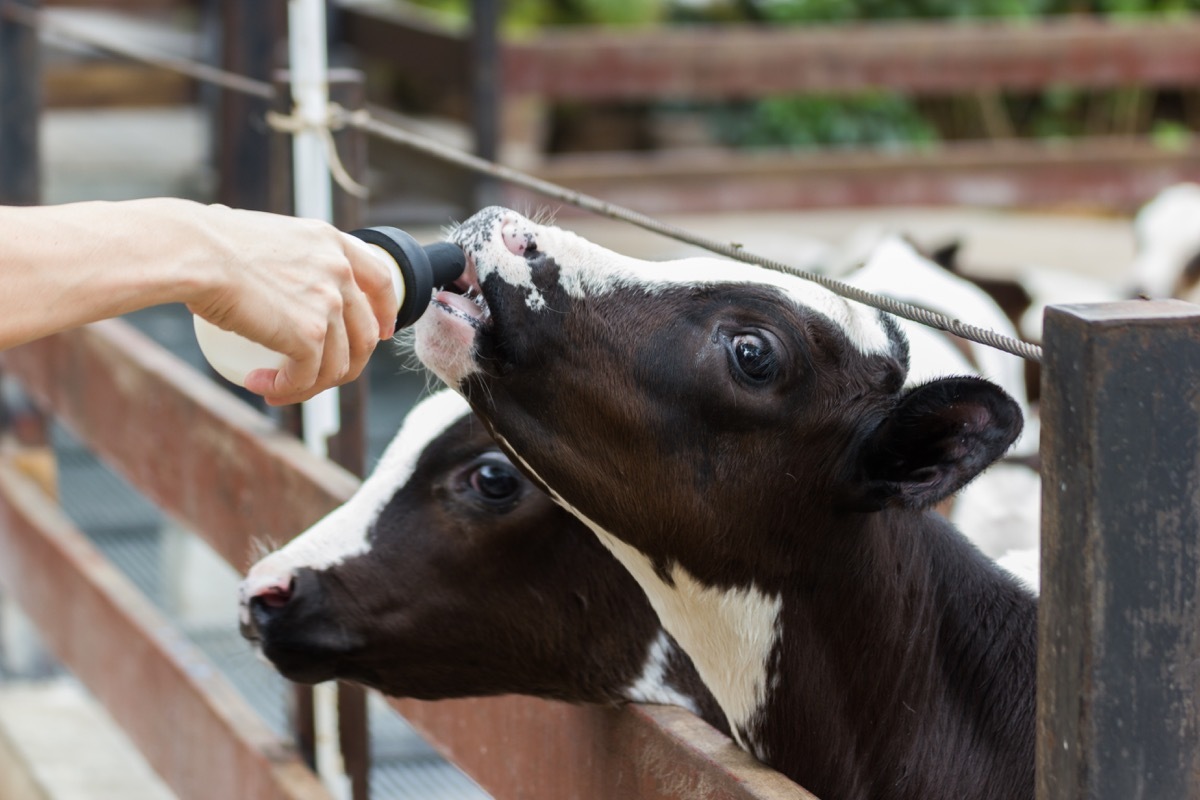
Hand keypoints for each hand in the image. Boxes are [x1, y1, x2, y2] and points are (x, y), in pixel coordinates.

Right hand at [183, 205, 397, 404]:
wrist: (192, 253)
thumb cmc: (208, 242)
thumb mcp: (267, 236)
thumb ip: (287, 256)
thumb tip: (268, 270)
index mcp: (331, 242)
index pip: (381, 280)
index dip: (385, 311)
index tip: (382, 333)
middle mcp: (339, 272)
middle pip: (365, 334)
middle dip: (347, 364)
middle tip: (314, 377)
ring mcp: (328, 304)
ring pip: (338, 365)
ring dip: (310, 386)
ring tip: (275, 387)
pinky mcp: (309, 336)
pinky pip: (308, 378)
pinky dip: (287, 390)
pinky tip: (260, 385)